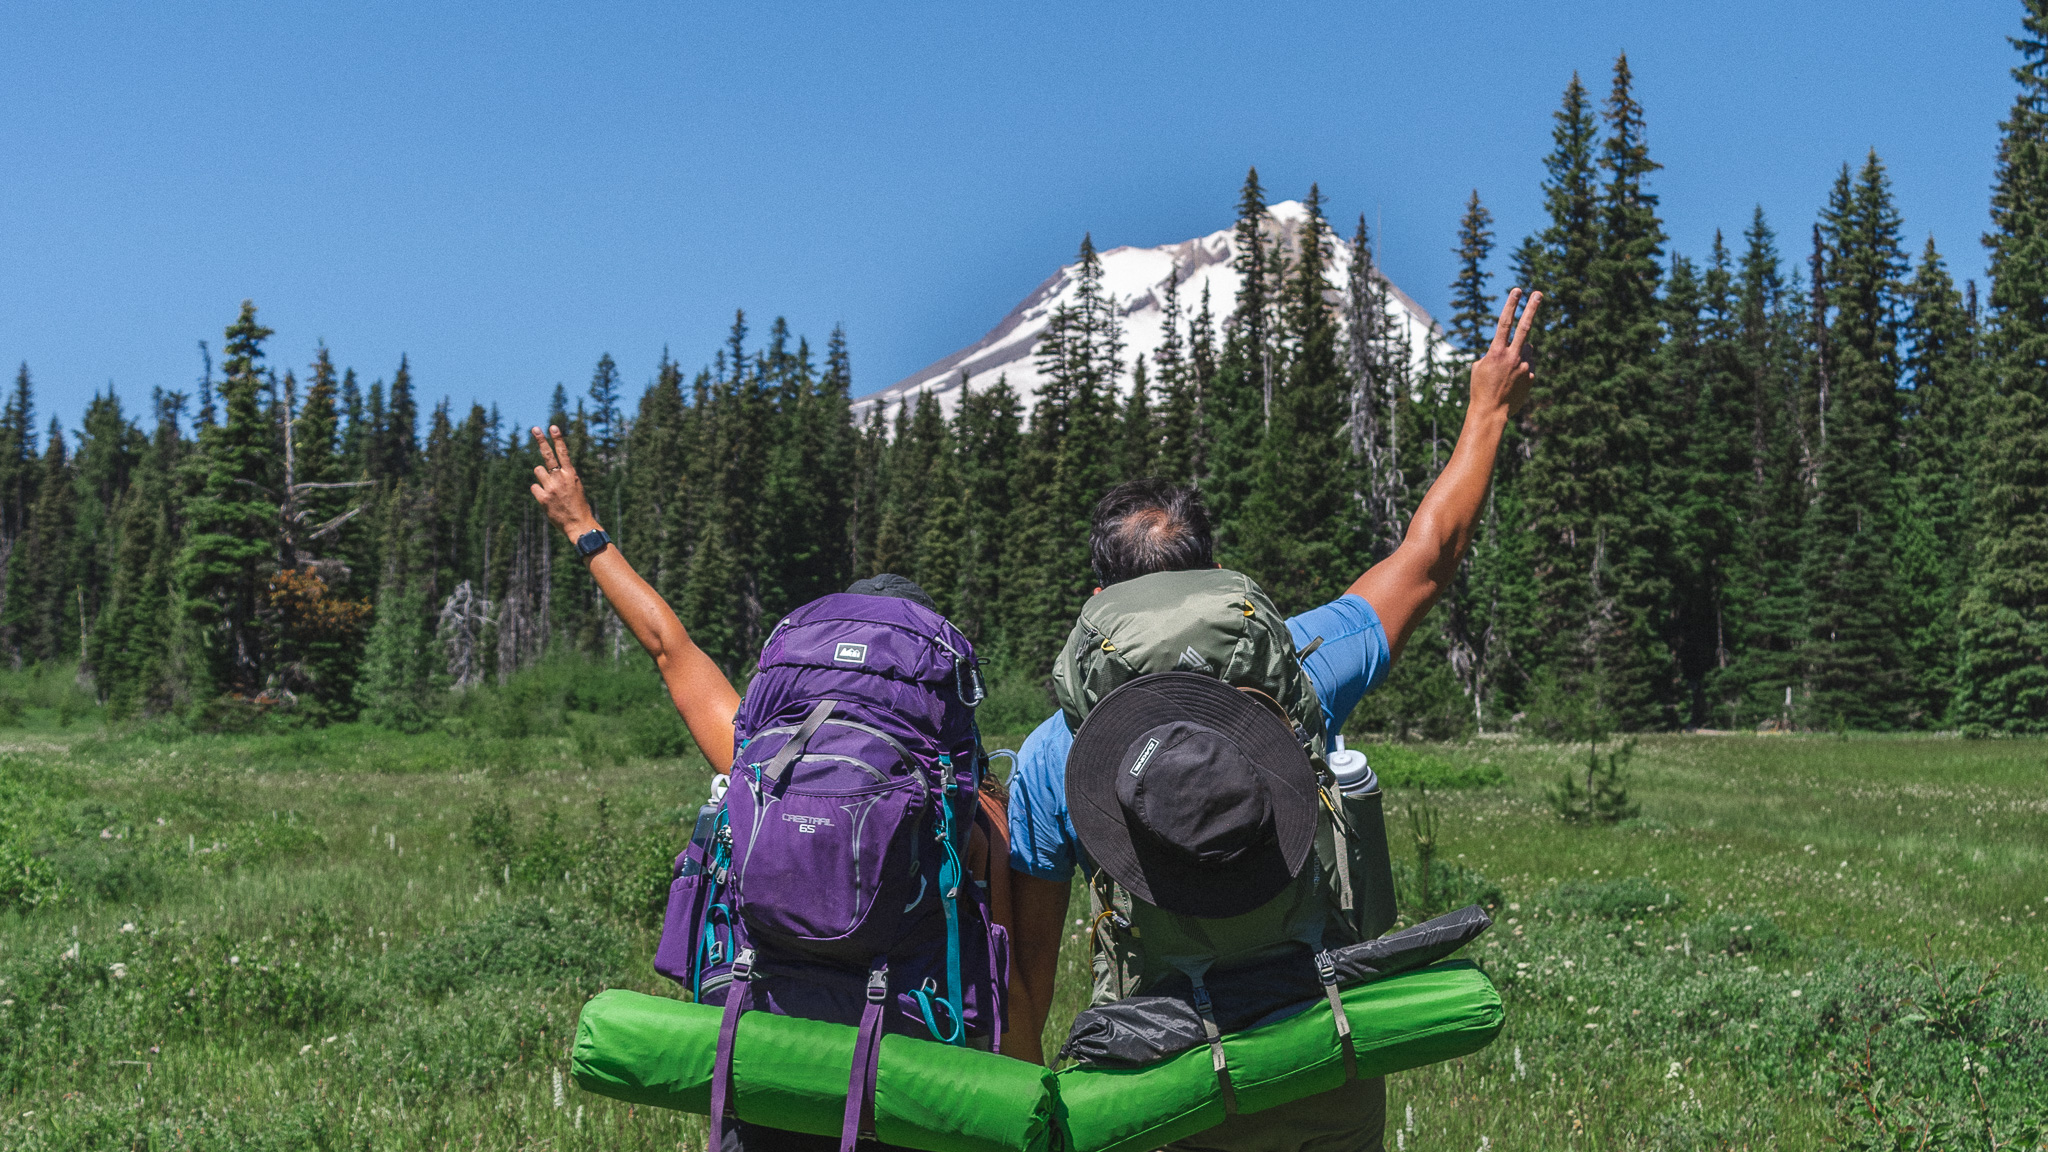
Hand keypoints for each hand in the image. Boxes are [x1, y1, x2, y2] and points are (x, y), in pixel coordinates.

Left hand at [529, 425, 599, 539]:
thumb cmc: (578, 505)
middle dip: (541, 440)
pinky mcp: (543, 498)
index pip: (563, 453)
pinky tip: (547, 499)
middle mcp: (561, 478)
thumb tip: (549, 469)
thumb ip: (564, 476)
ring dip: (541, 477)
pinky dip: (539, 491)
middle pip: (547, 455)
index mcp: (571, 474)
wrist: (579, 524)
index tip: (553, 427)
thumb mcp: (576, 487)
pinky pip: (534, 487)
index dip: (558, 439)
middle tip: (535, 429)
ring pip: (538, 471)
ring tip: (550, 487)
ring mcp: (551, 487)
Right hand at [1469, 287, 1541, 418]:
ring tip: (1506, 371)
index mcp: (1496, 352)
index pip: (1505, 323)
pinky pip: (1528, 365)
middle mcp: (1513, 356)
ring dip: (1518, 353)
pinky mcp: (1531, 377)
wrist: (1491, 412)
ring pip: (1526, 349)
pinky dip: (1521, 368)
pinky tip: (1511, 381)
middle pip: (1525, 327)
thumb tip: (1516, 346)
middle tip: (1538, 294)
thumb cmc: (1480, 388)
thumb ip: (1496, 352)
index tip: (1518, 290)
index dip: (1511, 305)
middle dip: (1532, 309)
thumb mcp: (1479, 366)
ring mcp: (1524, 367)